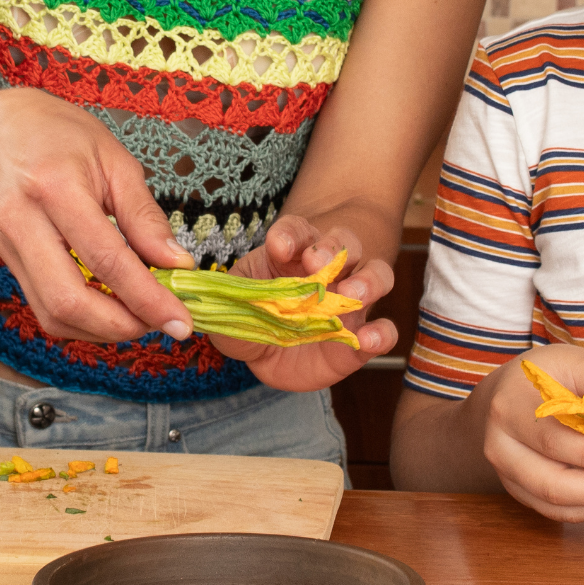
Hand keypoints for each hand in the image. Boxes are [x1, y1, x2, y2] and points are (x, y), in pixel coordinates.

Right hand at [0, 90, 196, 344]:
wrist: (1, 134)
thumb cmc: (64, 138)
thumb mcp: (116, 161)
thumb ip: (144, 216)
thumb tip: (177, 264)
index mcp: (55, 186)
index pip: (106, 259)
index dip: (147, 298)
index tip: (181, 321)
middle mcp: (22, 222)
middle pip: (67, 300)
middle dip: (121, 326)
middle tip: (161, 322)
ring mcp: (8, 247)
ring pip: (52, 314)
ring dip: (102, 330)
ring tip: (141, 315)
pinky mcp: (8, 263)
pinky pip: (45, 307)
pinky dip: (83, 320)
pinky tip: (112, 307)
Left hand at [211, 218, 396, 391]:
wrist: (278, 352)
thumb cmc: (257, 316)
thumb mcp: (234, 310)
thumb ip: (226, 309)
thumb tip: (199, 309)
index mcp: (292, 254)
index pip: (296, 232)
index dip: (289, 235)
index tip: (278, 244)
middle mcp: (328, 269)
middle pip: (342, 243)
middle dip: (331, 248)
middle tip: (318, 262)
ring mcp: (351, 300)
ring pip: (376, 274)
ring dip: (367, 280)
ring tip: (352, 294)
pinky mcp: (362, 334)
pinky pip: (384, 328)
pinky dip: (382, 332)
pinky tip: (370, 339)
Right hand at [479, 345, 583, 521]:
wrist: (509, 390)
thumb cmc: (547, 374)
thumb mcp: (576, 361)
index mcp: (509, 408)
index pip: (552, 441)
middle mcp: (499, 446)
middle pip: (551, 484)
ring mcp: (506, 473)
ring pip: (555, 505)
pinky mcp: (519, 490)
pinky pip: (556, 512)